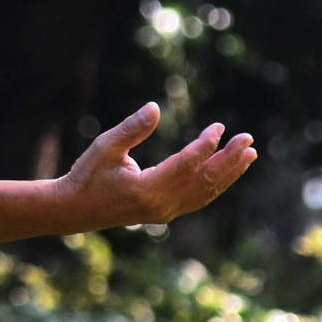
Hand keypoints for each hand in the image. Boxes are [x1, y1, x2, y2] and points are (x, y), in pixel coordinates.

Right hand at [57, 103, 256, 230]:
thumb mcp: (105, 147)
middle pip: (204, 181)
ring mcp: (165, 213)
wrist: (73, 210)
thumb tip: (155, 107)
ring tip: (248, 155)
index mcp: (146, 190)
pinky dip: (216, 185)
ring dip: (229, 173)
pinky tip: (226, 172)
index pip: (187, 165)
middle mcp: (161, 205)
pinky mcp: (164, 214)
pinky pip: (198, 199)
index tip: (219, 127)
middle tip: (248, 140)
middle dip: (229, 159)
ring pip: (206, 193)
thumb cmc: (87, 175)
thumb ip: (131, 128)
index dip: (206, 145)